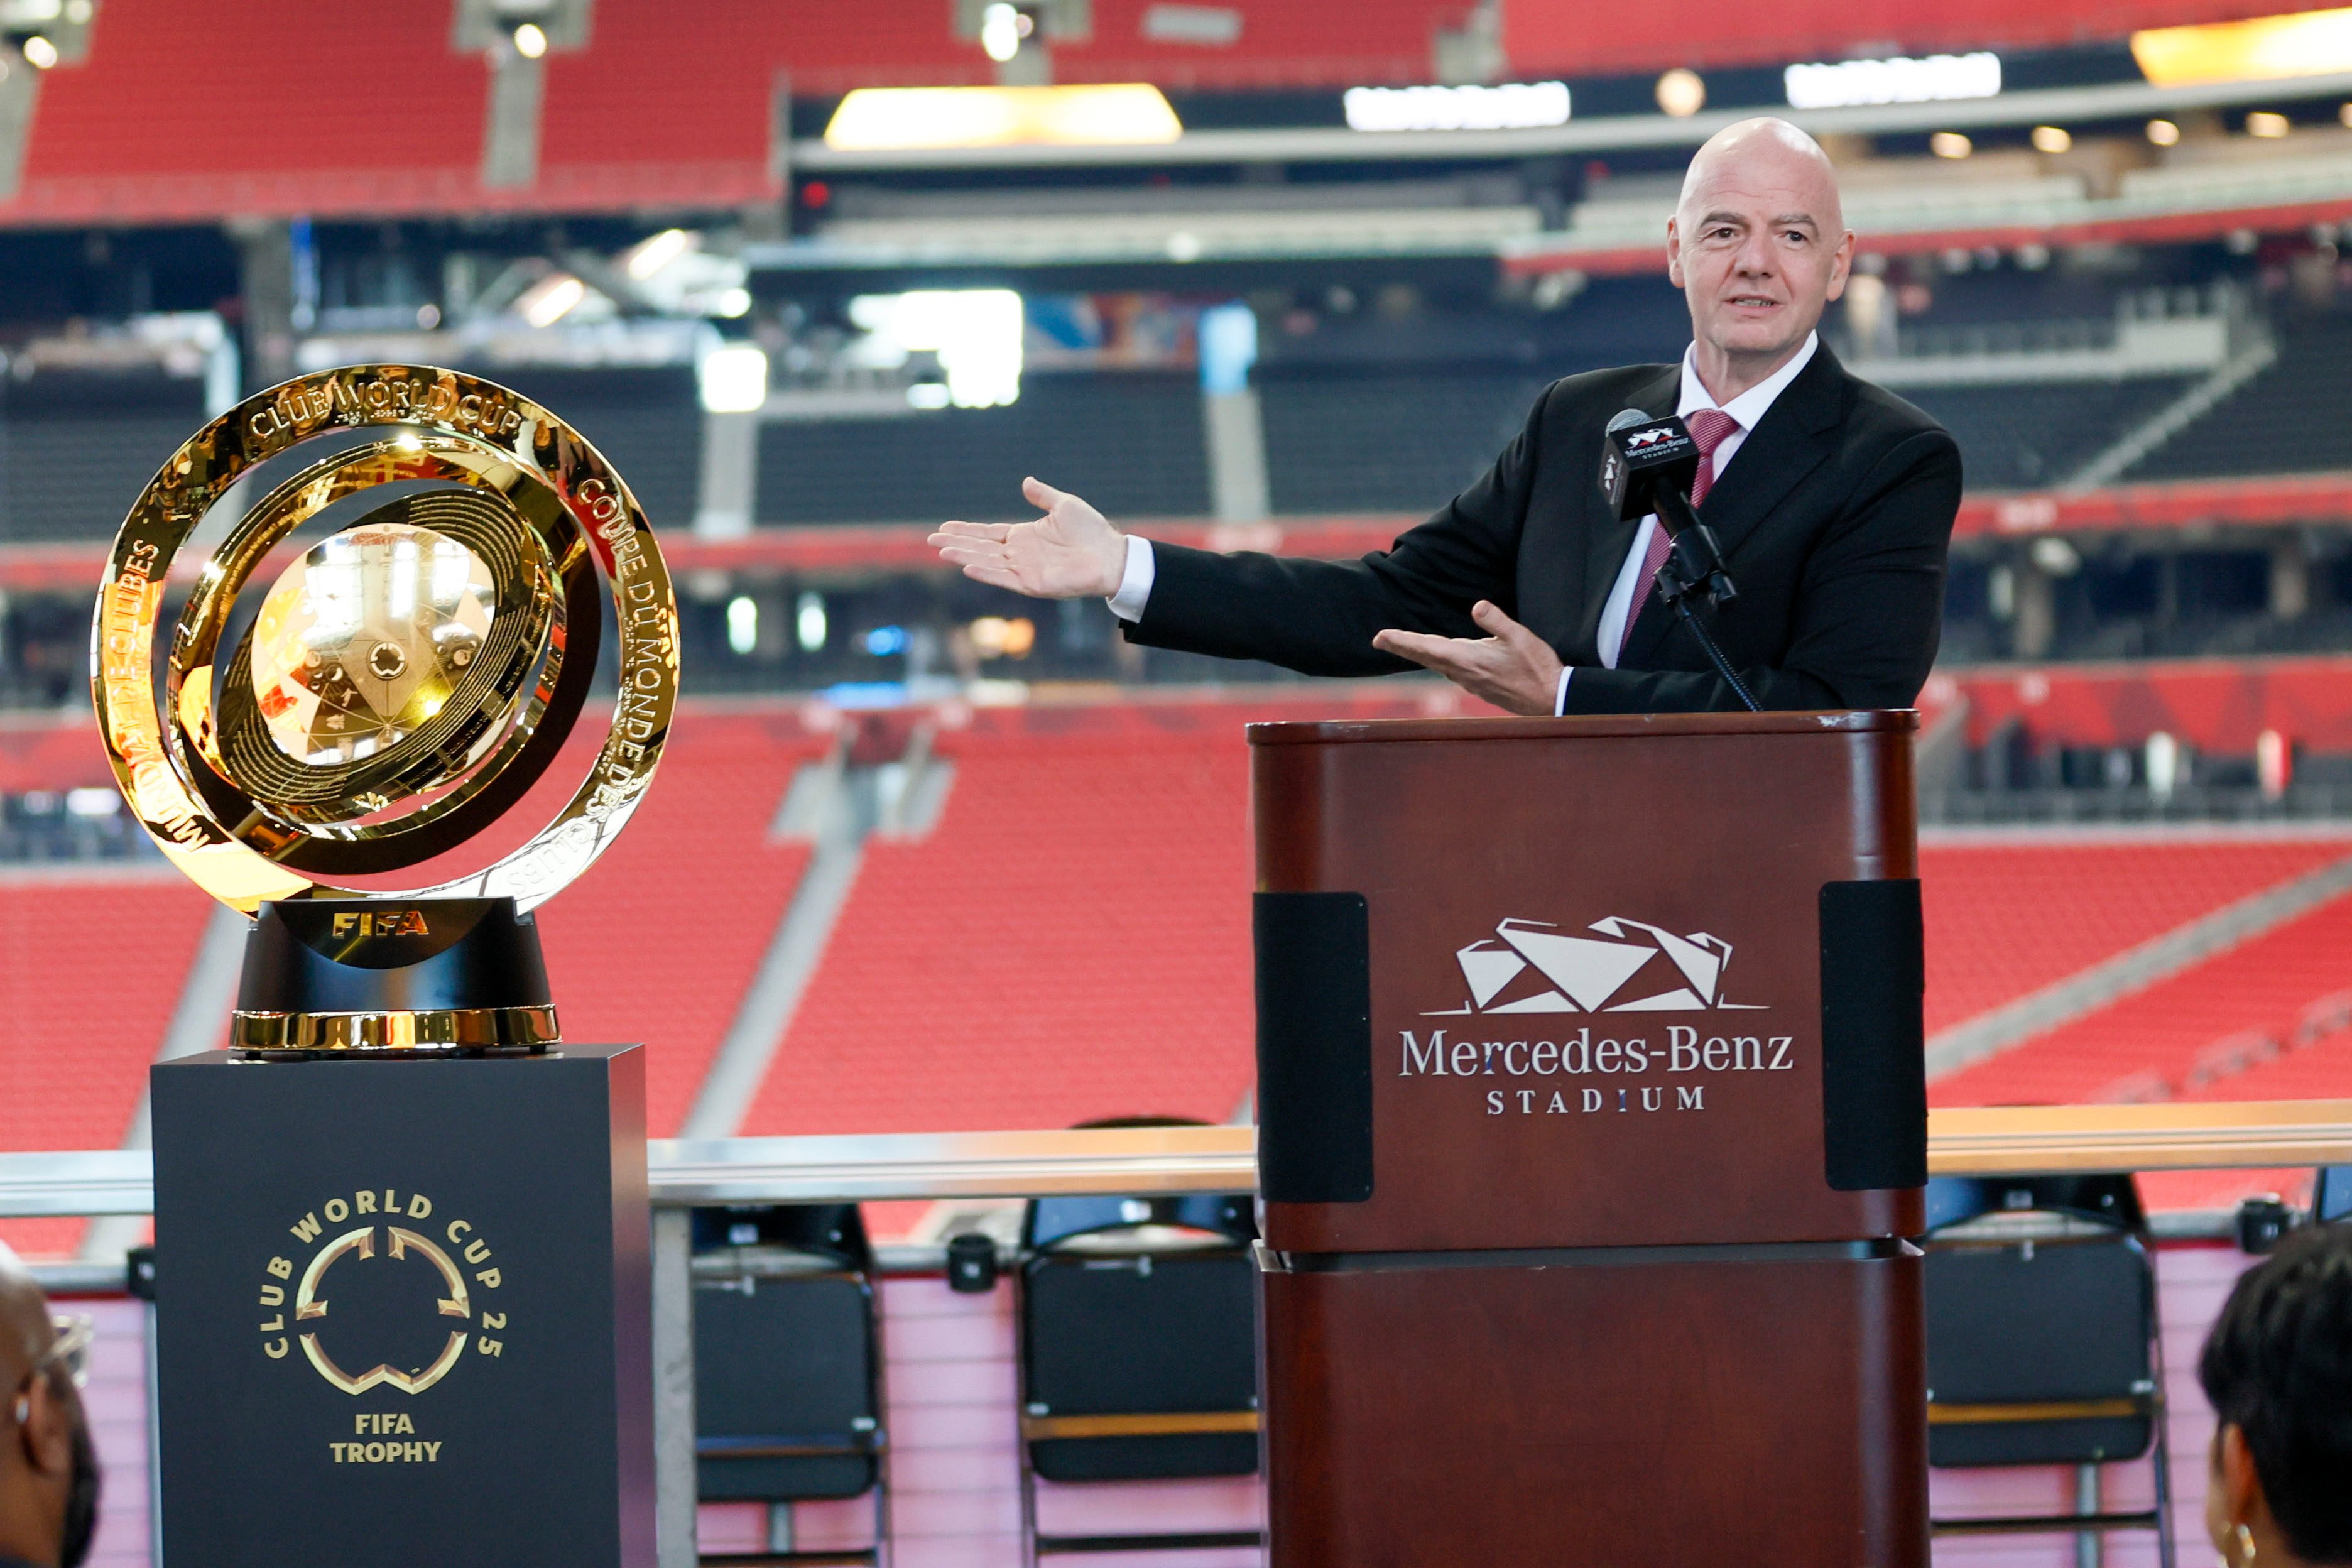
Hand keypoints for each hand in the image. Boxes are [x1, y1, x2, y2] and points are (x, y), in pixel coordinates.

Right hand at [929, 477, 1126, 599]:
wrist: (1110, 554)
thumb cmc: (1091, 531)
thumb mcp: (1064, 505)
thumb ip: (1042, 495)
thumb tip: (1025, 482)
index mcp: (1024, 536)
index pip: (988, 534)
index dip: (966, 531)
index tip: (944, 528)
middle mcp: (1020, 554)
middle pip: (981, 548)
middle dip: (956, 544)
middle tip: (931, 540)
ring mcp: (1025, 570)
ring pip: (987, 562)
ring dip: (964, 557)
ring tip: (941, 552)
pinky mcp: (1033, 584)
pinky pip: (1004, 578)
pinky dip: (986, 573)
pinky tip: (967, 566)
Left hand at [1373, 601, 1564, 715]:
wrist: (1552, 700)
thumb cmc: (1538, 668)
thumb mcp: (1520, 637)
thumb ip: (1496, 621)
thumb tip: (1476, 606)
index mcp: (1469, 659)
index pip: (1427, 647)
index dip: (1402, 641)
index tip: (1380, 637)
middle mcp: (1464, 673)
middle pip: (1426, 657)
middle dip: (1402, 647)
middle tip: (1379, 640)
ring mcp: (1471, 683)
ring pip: (1438, 665)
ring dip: (1419, 654)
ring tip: (1403, 645)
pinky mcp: (1480, 688)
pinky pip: (1452, 671)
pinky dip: (1438, 662)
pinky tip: (1438, 659)